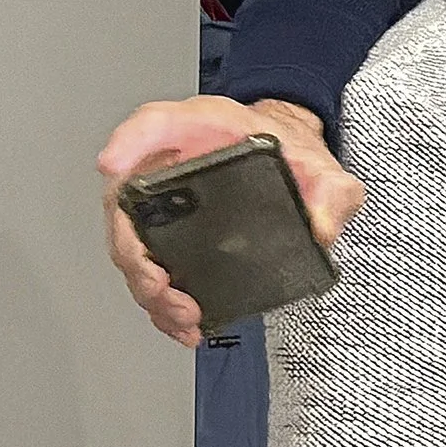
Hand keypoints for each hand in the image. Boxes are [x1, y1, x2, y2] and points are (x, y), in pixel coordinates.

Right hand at [97, 96, 364, 344]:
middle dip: (137, 254)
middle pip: (127, 203)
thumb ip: (332, 189)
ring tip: (182, 315)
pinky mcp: (168, 236)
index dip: (128, 142)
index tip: (113, 164)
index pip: (154, 123)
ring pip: (131, 246)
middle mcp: (168, 164)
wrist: (288, 159)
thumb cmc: (290, 151)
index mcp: (201, 128)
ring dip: (148, 288)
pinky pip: (150, 269)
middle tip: (162, 284)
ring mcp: (161, 202)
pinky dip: (160, 302)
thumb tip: (321, 228)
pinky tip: (181, 323)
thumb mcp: (322, 164)